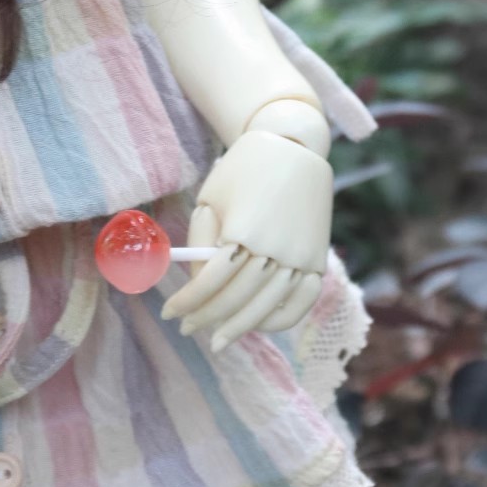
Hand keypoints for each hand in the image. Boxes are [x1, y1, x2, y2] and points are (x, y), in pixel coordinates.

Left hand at [160, 129, 332, 351]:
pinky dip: (280, 319)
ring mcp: (301, 257)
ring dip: (240, 328)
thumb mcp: (211, 198)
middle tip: (186, 329)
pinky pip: (302, 302)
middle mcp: (275, 248)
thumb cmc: (241, 171)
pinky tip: (258, 327)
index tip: (168, 314)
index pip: (211, 281)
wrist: (293, 147)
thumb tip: (197, 280)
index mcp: (244, 230)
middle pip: (236, 298)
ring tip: (218, 339)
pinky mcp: (318, 259)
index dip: (188, 301)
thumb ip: (203, 240)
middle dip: (207, 317)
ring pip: (267, 307)